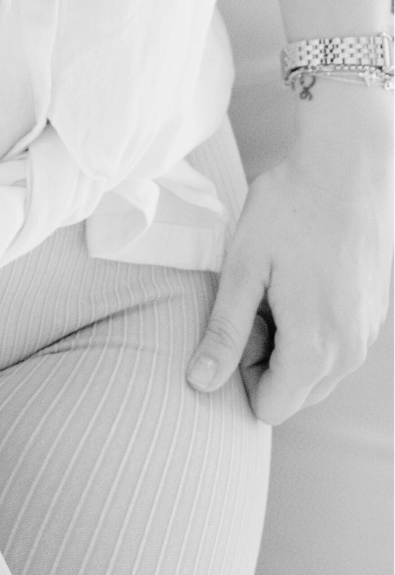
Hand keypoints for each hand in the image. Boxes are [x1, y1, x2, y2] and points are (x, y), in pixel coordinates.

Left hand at [187, 97, 393, 424]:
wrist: (349, 166)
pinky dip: (313, 329)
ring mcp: (367, 334)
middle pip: (295, 394)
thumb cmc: (289, 210)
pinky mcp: (374, 315)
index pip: (270, 408)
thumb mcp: (243, 267)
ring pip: (317, 372)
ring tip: (275, 287)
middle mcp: (350, 353)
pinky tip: (300, 280)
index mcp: (315, 348)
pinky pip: (337, 346)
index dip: (239, 373)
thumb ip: (223, 331)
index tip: (235, 323)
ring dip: (288, 344)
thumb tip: (199, 383)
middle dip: (264, 360)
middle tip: (253, 301)